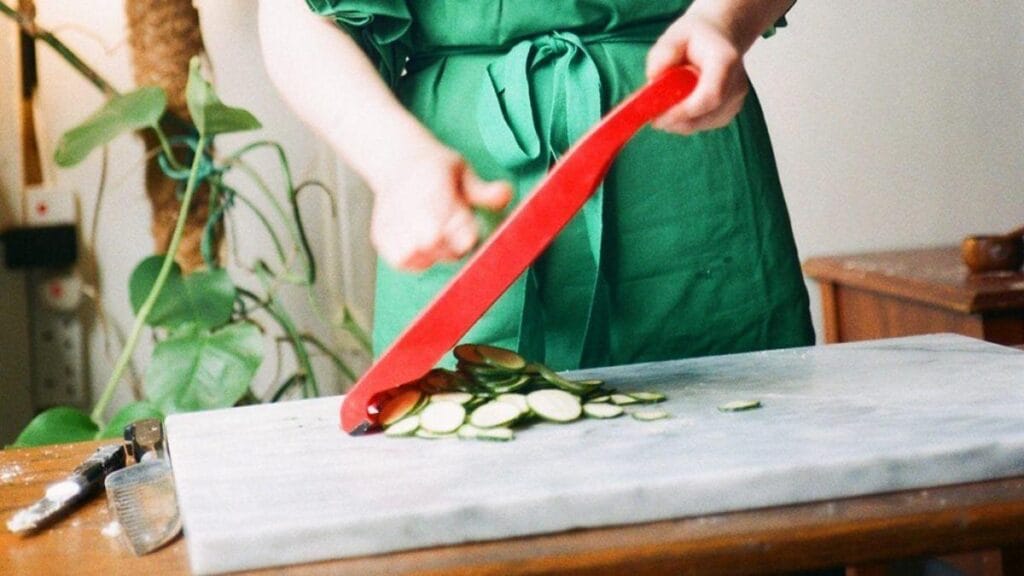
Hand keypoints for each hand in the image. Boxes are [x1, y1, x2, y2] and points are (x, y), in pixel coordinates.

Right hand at [370, 146, 511, 270]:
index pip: (452, 229)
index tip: (469, 229)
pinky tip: (421, 241)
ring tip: (436, 234)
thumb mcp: (463, 172)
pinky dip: (417, 259)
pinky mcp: (380, 237)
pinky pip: (404, 262)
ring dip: (435, 254)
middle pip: (437, 246)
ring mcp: (391, 222)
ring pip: (421, 258)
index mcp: (431, 187)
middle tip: (453, 231)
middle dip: (452, 247)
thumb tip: (506, 194)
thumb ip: (484, 190)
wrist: (397, 162)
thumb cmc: (437, 169)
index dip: (465, 235)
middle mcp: (408, 205)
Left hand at [646, 7, 749, 134]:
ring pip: (701, 124)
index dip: (683, 112)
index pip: (710, 96)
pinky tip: (678, 105)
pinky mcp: (729, 112)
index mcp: (725, 61)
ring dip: (678, 121)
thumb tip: (653, 77)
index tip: (657, 118)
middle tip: (650, 115)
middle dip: (674, 120)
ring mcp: (735, 100)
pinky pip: (703, 125)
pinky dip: (686, 121)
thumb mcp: (675, 35)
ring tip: (663, 104)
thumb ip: (663, 54)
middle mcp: (736, 83)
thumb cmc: (697, 36)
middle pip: (705, 115)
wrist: (721, 37)